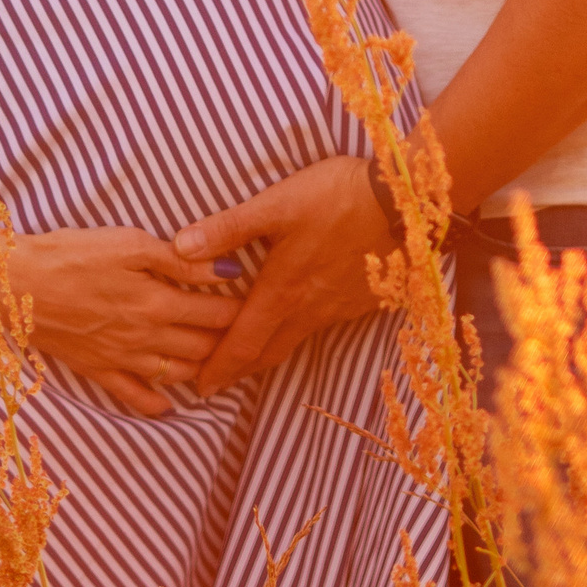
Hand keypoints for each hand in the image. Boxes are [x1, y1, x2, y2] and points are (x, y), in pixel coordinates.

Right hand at [4, 227, 243, 420]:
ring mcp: (121, 359)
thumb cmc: (70, 254)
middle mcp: (145, 338)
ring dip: (203, 370)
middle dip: (229, 341)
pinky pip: (133, 397)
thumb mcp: (128, 245)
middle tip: (247, 335)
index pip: (215, 313)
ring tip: (220, 361)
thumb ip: (180, 261)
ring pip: (177, 374)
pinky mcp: (96, 370)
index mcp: (156, 303)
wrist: (14, 283)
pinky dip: (156, 405)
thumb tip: (226, 271)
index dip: (241, 310)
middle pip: (202, 347)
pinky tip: (171, 405)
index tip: (257, 303)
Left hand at [171, 155, 392, 394]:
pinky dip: (299, 335)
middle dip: (239, 371)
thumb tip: (179, 247)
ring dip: (268, 355)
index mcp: (282, 292)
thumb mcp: (276, 205)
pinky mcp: (361, 300)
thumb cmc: (338, 198)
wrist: (407, 204)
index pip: (243, 342)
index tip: (199, 388)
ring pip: (295, 341)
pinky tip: (298, 324)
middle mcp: (309, 309)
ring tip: (249, 361)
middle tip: (215, 385)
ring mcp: (338, 308)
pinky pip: (322, 327)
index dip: (219, 368)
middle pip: (268, 351)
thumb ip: (228, 228)